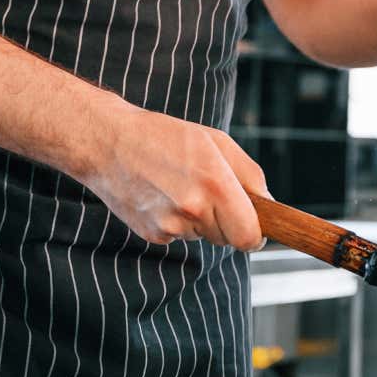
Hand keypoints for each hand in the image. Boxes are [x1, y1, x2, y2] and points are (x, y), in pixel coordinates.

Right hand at [78, 104, 268, 249]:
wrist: (108, 143)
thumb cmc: (166, 137)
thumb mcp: (218, 142)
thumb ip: (250, 176)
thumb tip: (268, 204)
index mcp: (216, 185)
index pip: (249, 237)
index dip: (256, 235)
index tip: (256, 226)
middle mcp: (193, 210)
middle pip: (229, 239)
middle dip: (229, 221)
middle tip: (212, 193)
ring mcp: (169, 226)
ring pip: (205, 236)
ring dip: (202, 219)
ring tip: (181, 187)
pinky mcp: (151, 235)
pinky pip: (180, 236)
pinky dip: (179, 222)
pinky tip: (164, 196)